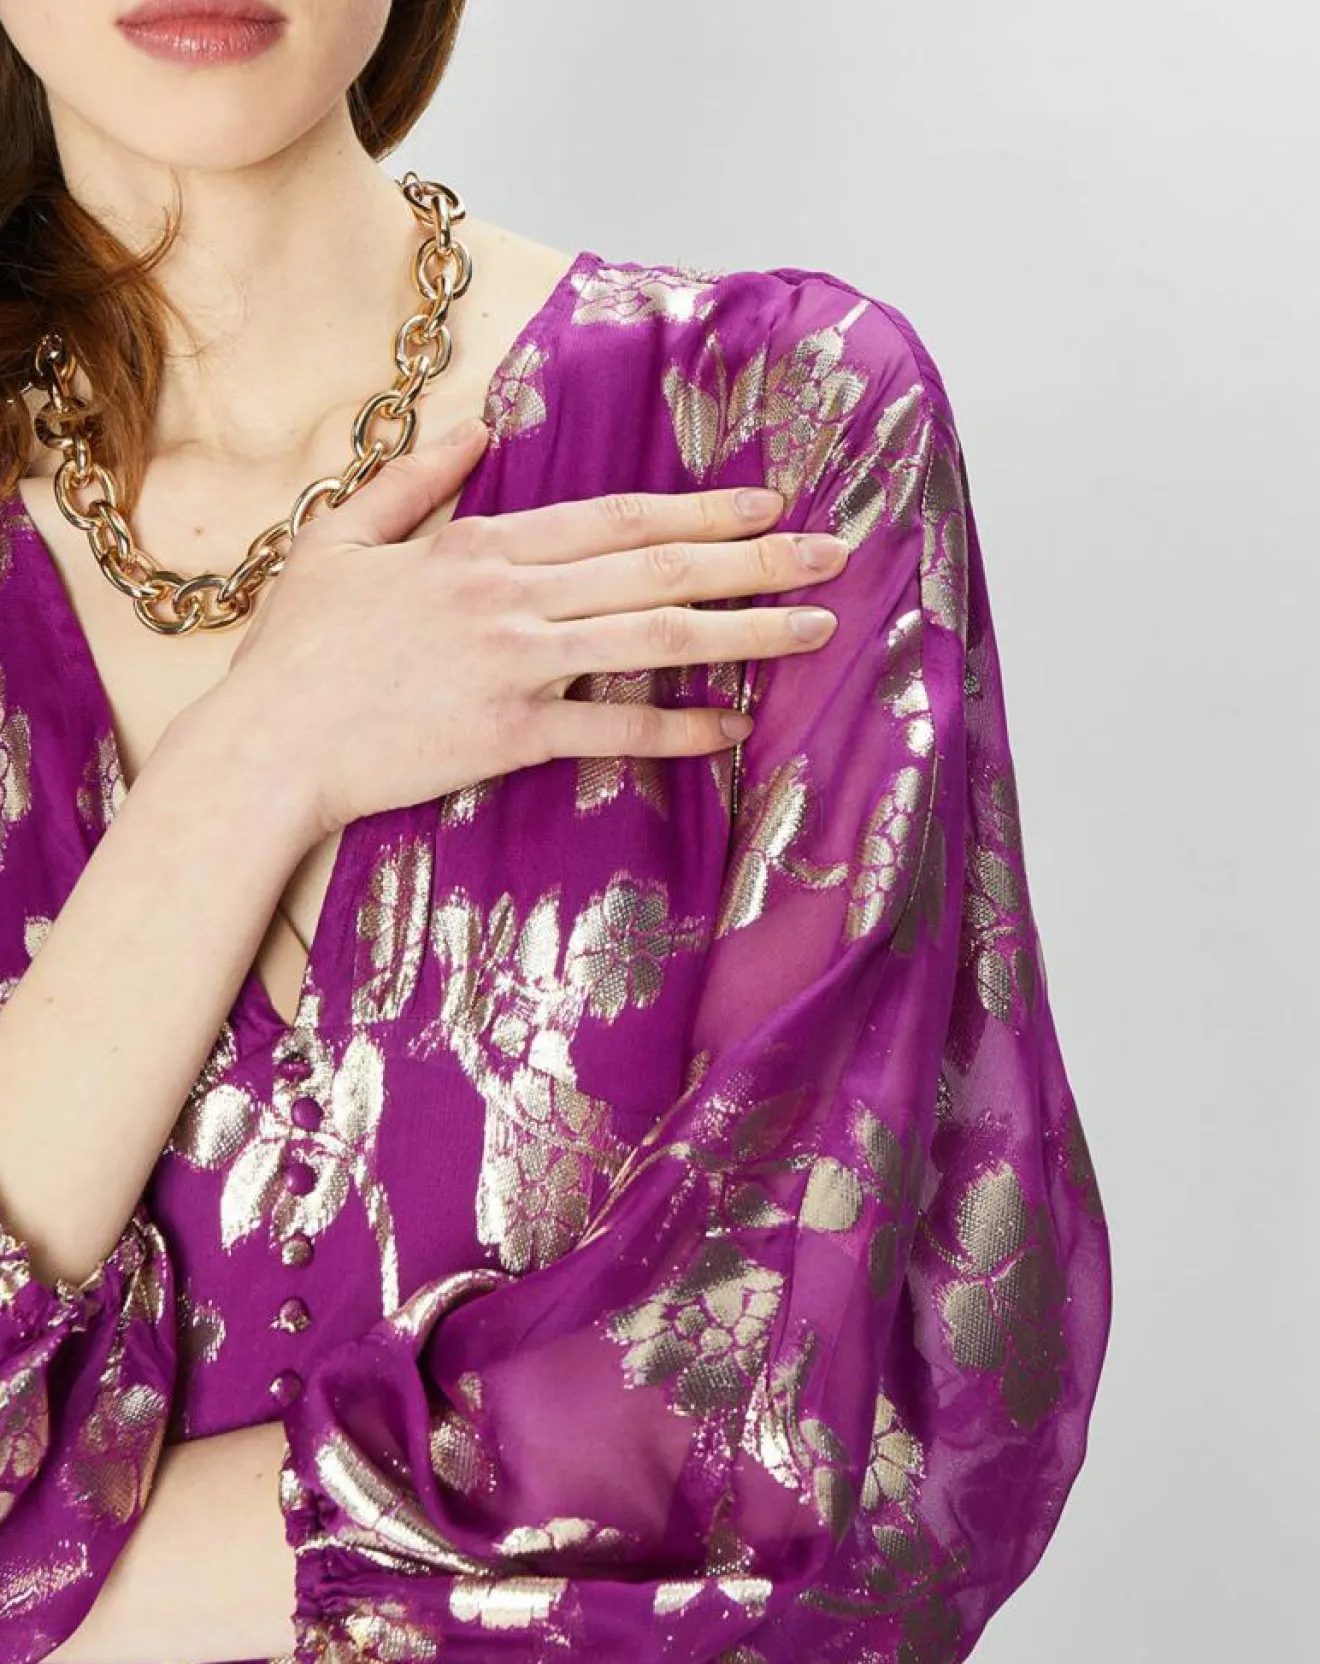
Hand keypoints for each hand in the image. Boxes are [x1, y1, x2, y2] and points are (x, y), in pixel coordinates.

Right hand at [222, 419, 849, 838]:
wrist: (268, 745)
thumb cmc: (300, 648)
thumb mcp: (341, 536)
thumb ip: (414, 478)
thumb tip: (473, 425)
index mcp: (482, 545)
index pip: (617, 518)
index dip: (701, 510)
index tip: (767, 504)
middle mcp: (515, 597)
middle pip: (660, 569)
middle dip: (758, 560)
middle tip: (834, 555)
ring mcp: (519, 665)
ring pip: (657, 637)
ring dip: (746, 631)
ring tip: (814, 629)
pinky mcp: (512, 735)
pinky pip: (615, 728)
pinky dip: (678, 727)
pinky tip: (733, 726)